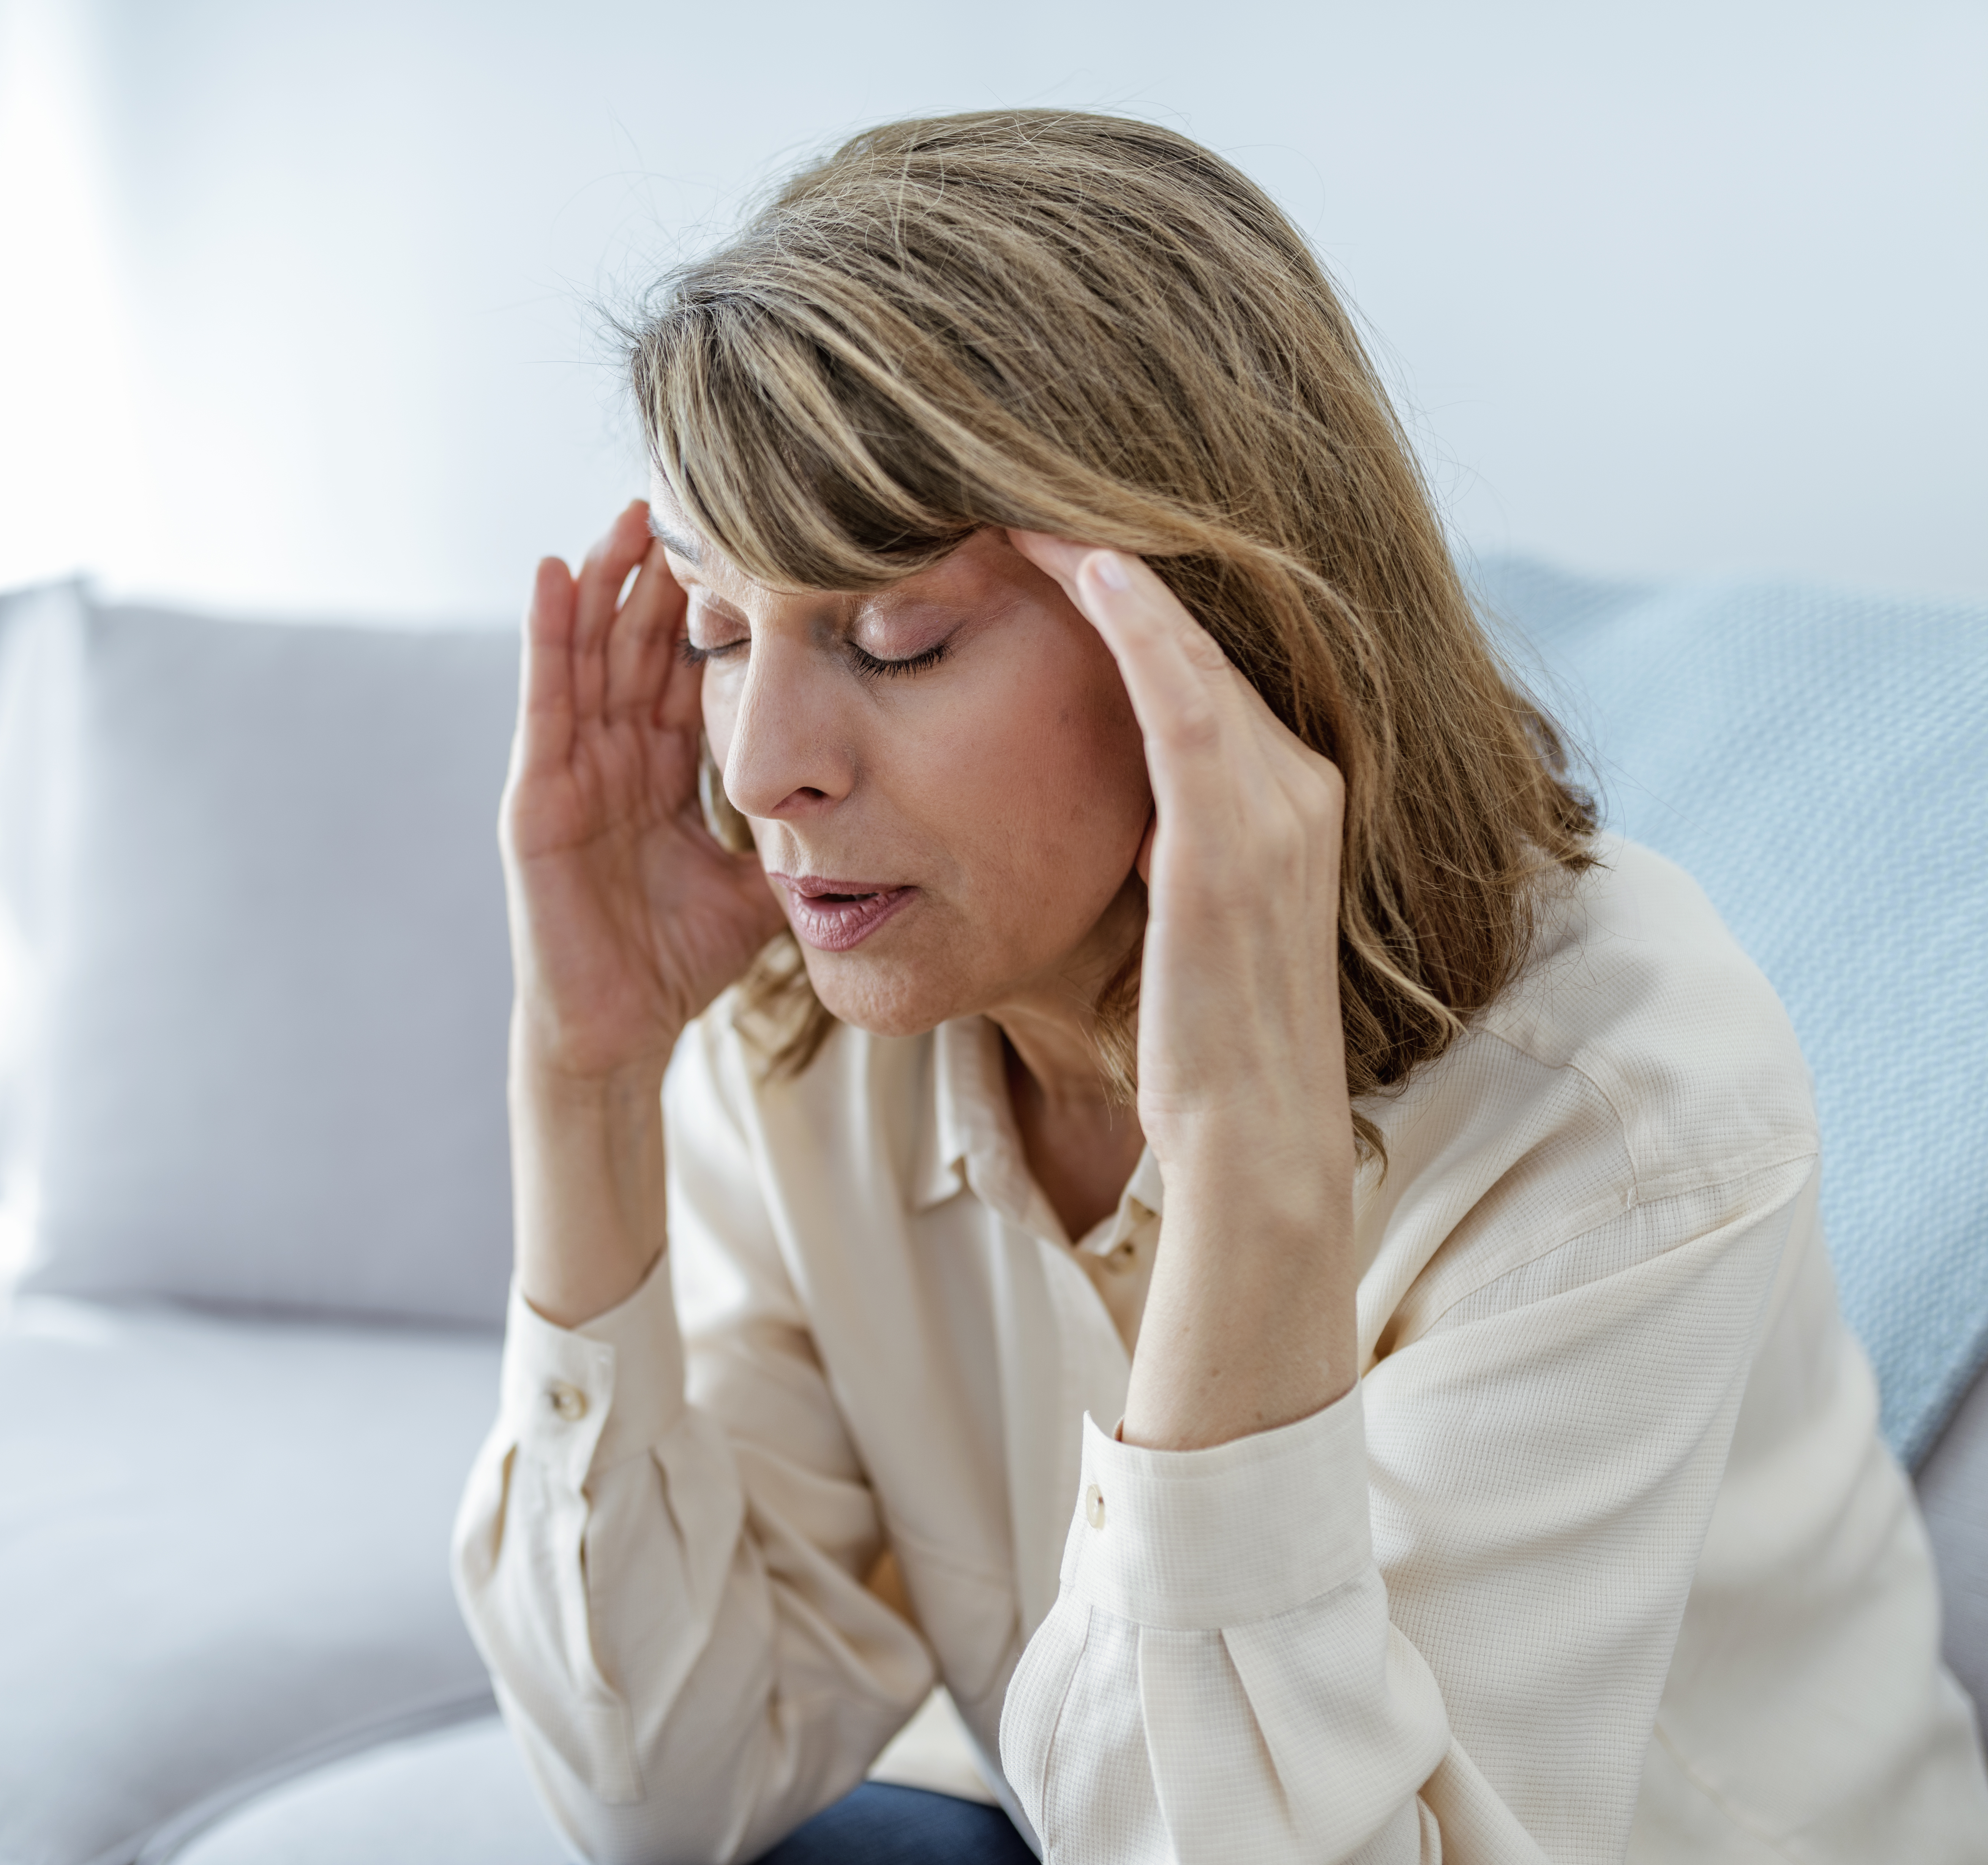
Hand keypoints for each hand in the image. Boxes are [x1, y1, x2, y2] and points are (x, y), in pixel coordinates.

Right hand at [504, 502, 783, 1082]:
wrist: (621, 1032)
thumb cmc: (679, 962)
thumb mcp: (760, 882)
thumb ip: (799, 836)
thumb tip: (881, 810)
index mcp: (666, 768)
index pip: (692, 665)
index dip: (716, 605)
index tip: (750, 537)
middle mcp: (616, 755)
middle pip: (641, 642)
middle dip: (662, 570)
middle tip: (693, 490)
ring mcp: (572, 771)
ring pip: (590, 653)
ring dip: (604, 578)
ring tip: (630, 510)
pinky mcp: (536, 796)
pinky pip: (544, 703)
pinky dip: (544, 637)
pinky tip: (550, 572)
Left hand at [1011, 534, 1355, 1449]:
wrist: (1250, 1134)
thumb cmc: (1201, 1032)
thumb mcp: (1187, 905)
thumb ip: (1171, 835)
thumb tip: (1122, 796)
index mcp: (1289, 793)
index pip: (1201, 660)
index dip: (1132, 587)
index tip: (1051, 523)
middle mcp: (1300, 779)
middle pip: (1201, 633)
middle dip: (1118, 555)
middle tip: (1028, 472)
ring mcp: (1277, 804)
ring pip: (1189, 645)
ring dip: (1113, 565)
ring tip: (1032, 493)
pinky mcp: (1234, 839)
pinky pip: (1182, 700)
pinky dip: (1138, 628)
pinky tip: (1086, 564)